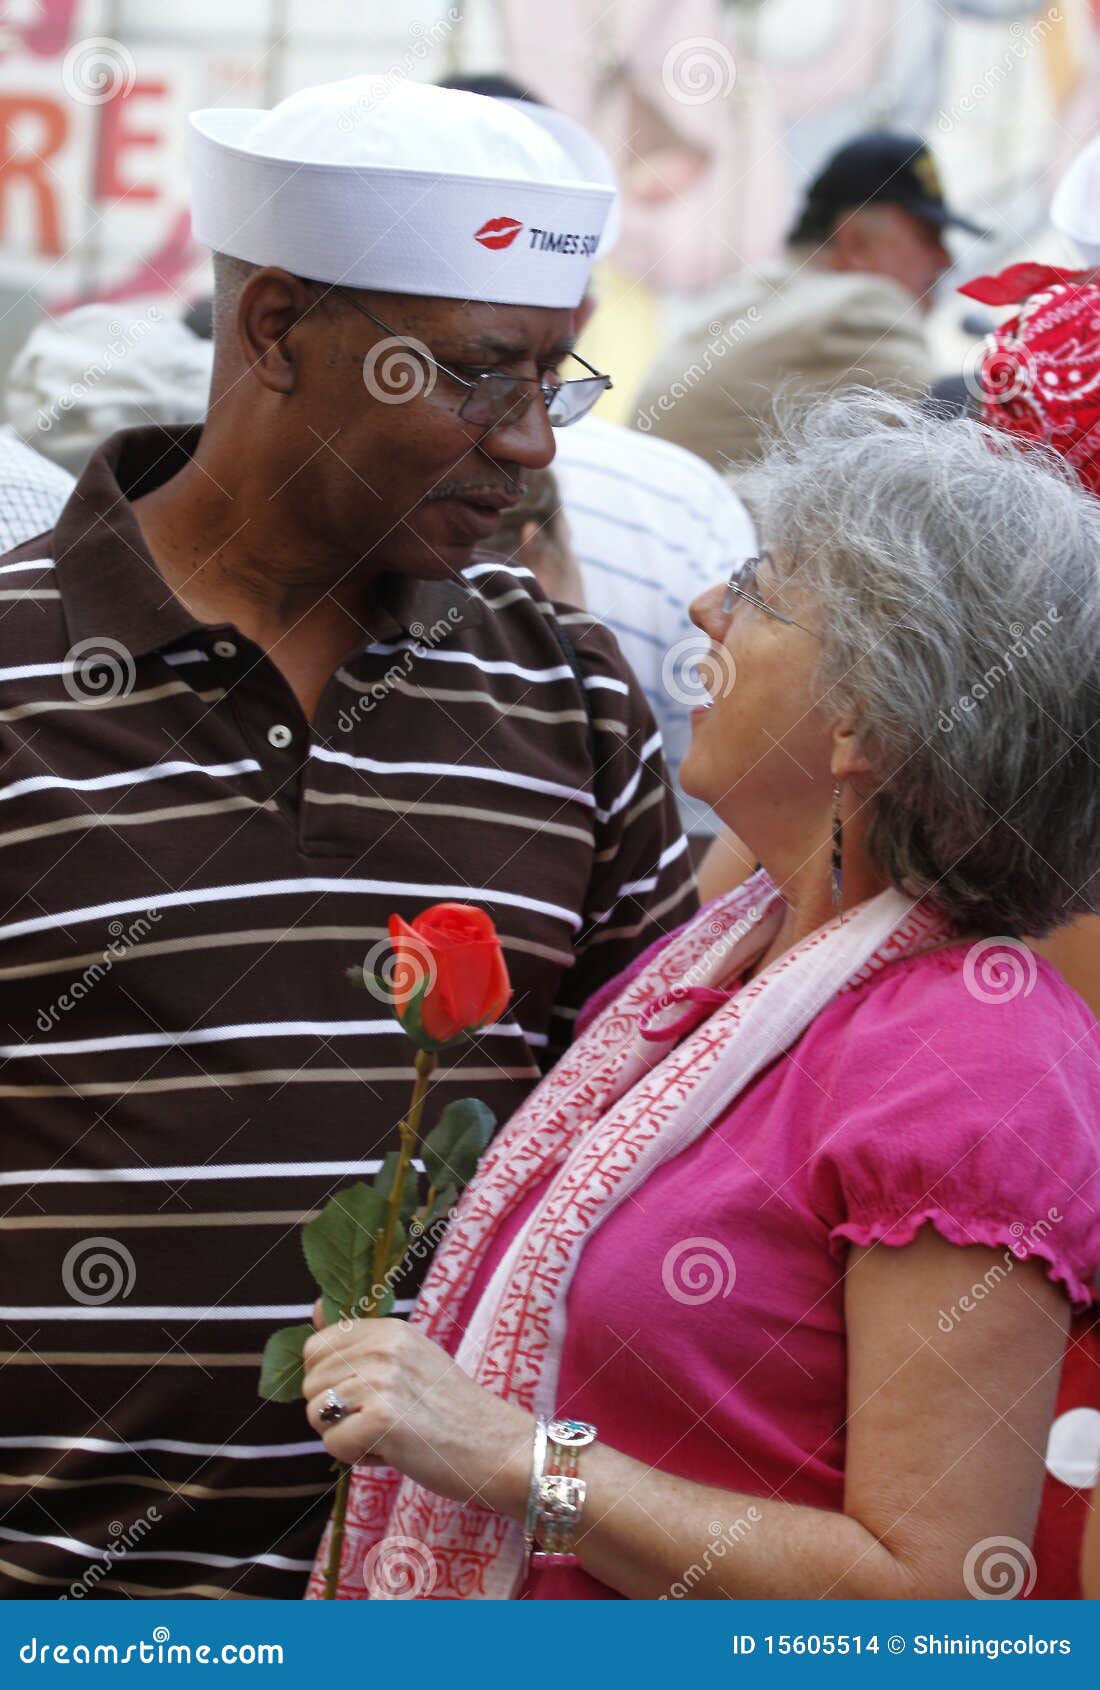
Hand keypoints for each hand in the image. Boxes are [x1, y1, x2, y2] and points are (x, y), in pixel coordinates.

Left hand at [302, 1300, 531, 1516]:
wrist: (496, 1446)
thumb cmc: (450, 1409)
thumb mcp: (408, 1358)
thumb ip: (359, 1338)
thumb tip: (314, 1308)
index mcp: (388, 1329)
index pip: (315, 1347)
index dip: (329, 1380)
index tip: (363, 1395)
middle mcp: (383, 1347)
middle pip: (310, 1385)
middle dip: (335, 1413)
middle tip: (380, 1419)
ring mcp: (383, 1381)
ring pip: (317, 1416)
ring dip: (346, 1436)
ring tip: (389, 1434)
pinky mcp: (383, 1419)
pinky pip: (333, 1445)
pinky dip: (357, 1458)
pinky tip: (393, 1451)